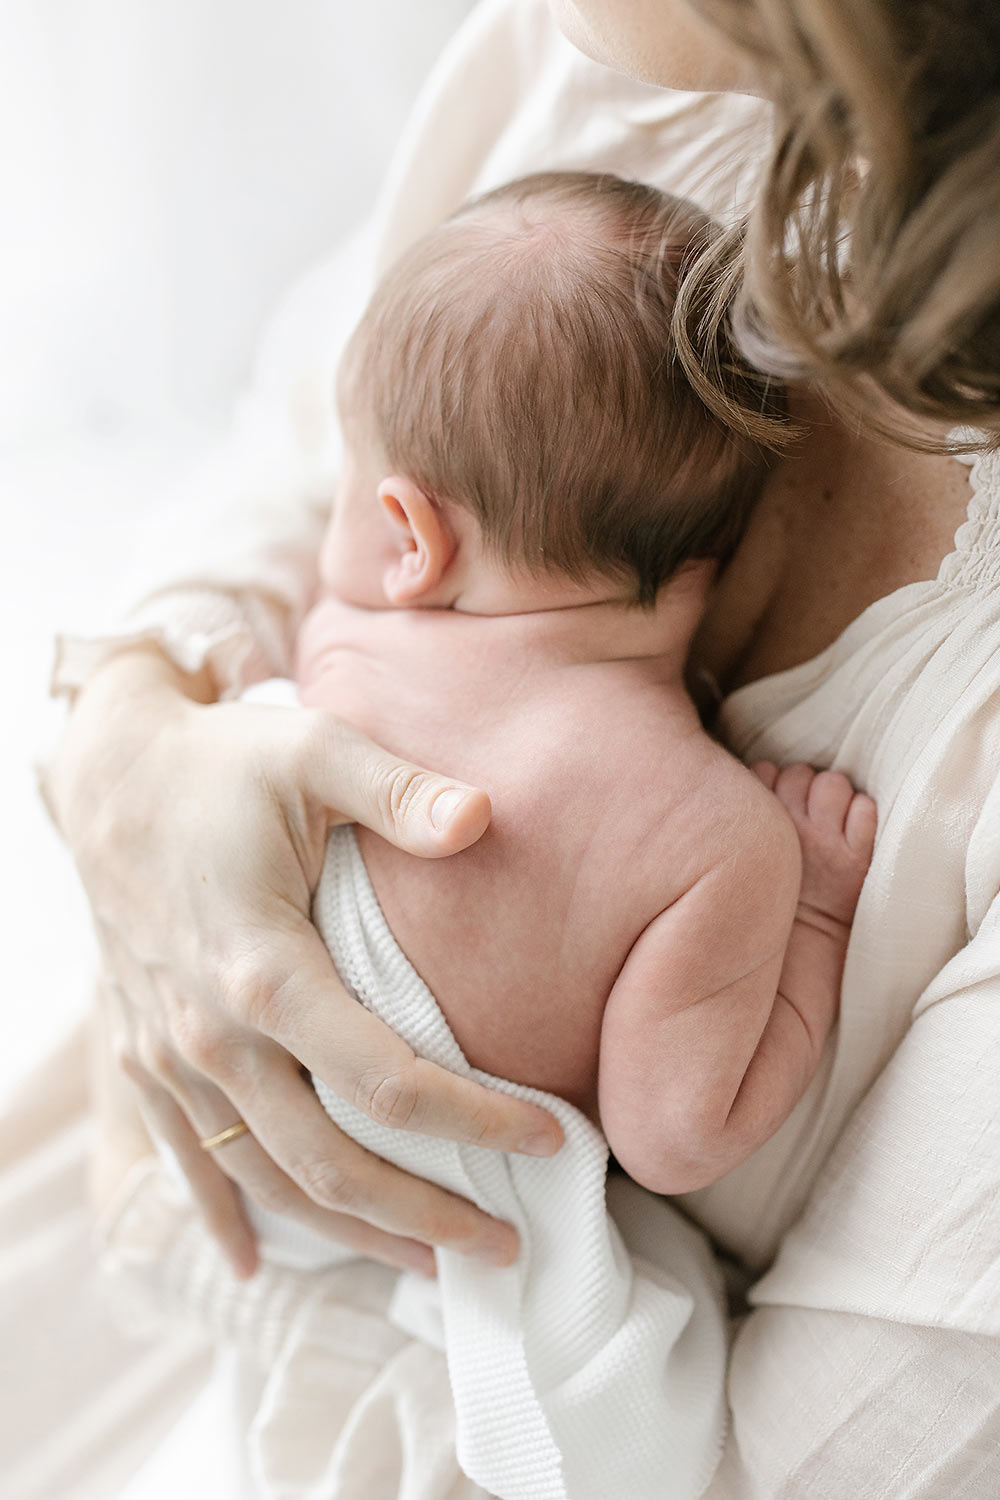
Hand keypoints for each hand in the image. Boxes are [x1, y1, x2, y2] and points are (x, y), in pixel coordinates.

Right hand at [50, 646, 561, 1276]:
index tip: (547, 1139)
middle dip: (423, 1215)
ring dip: (349, 1232)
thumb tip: (485, 815)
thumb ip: (401, 792)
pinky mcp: (145, 1057)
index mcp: (263, 968)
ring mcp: (170, 1056)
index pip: (385, 1080)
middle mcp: (211, 1034)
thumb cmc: (221, 765)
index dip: (473, 1120)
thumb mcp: (315, 753)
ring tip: (429, 1264)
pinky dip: (226, 1218)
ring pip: (266, 1181)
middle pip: (327, 1164)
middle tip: (503, 1243)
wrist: (106, 776)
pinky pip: (188, 1161)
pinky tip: (258, 1265)